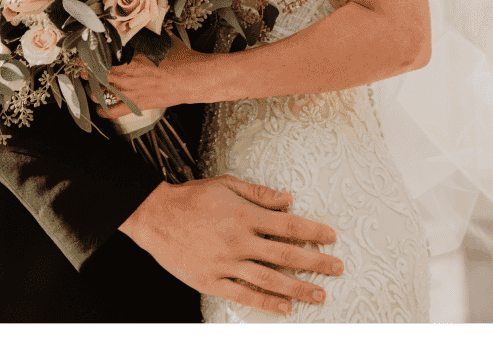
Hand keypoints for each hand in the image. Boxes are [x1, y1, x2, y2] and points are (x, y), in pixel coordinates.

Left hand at [88, 37, 209, 116]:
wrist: (193, 79)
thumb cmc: (181, 58)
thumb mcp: (162, 40)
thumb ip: (147, 35)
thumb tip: (139, 26)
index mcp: (130, 58)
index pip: (100, 56)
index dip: (88, 54)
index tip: (83, 52)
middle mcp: (126, 76)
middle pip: (96, 73)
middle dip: (85, 69)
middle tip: (82, 66)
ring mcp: (130, 92)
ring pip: (99, 92)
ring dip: (91, 87)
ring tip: (89, 83)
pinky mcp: (136, 104)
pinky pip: (113, 112)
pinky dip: (103, 111)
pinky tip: (99, 107)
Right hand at [119, 174, 343, 315]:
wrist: (156, 216)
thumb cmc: (192, 197)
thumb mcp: (226, 185)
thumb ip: (259, 194)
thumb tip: (288, 200)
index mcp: (243, 215)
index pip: (287, 224)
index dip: (312, 231)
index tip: (331, 237)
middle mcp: (238, 241)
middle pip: (285, 255)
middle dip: (315, 262)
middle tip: (337, 268)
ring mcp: (225, 264)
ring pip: (269, 279)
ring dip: (298, 288)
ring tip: (319, 294)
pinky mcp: (212, 281)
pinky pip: (244, 295)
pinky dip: (267, 302)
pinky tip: (285, 307)